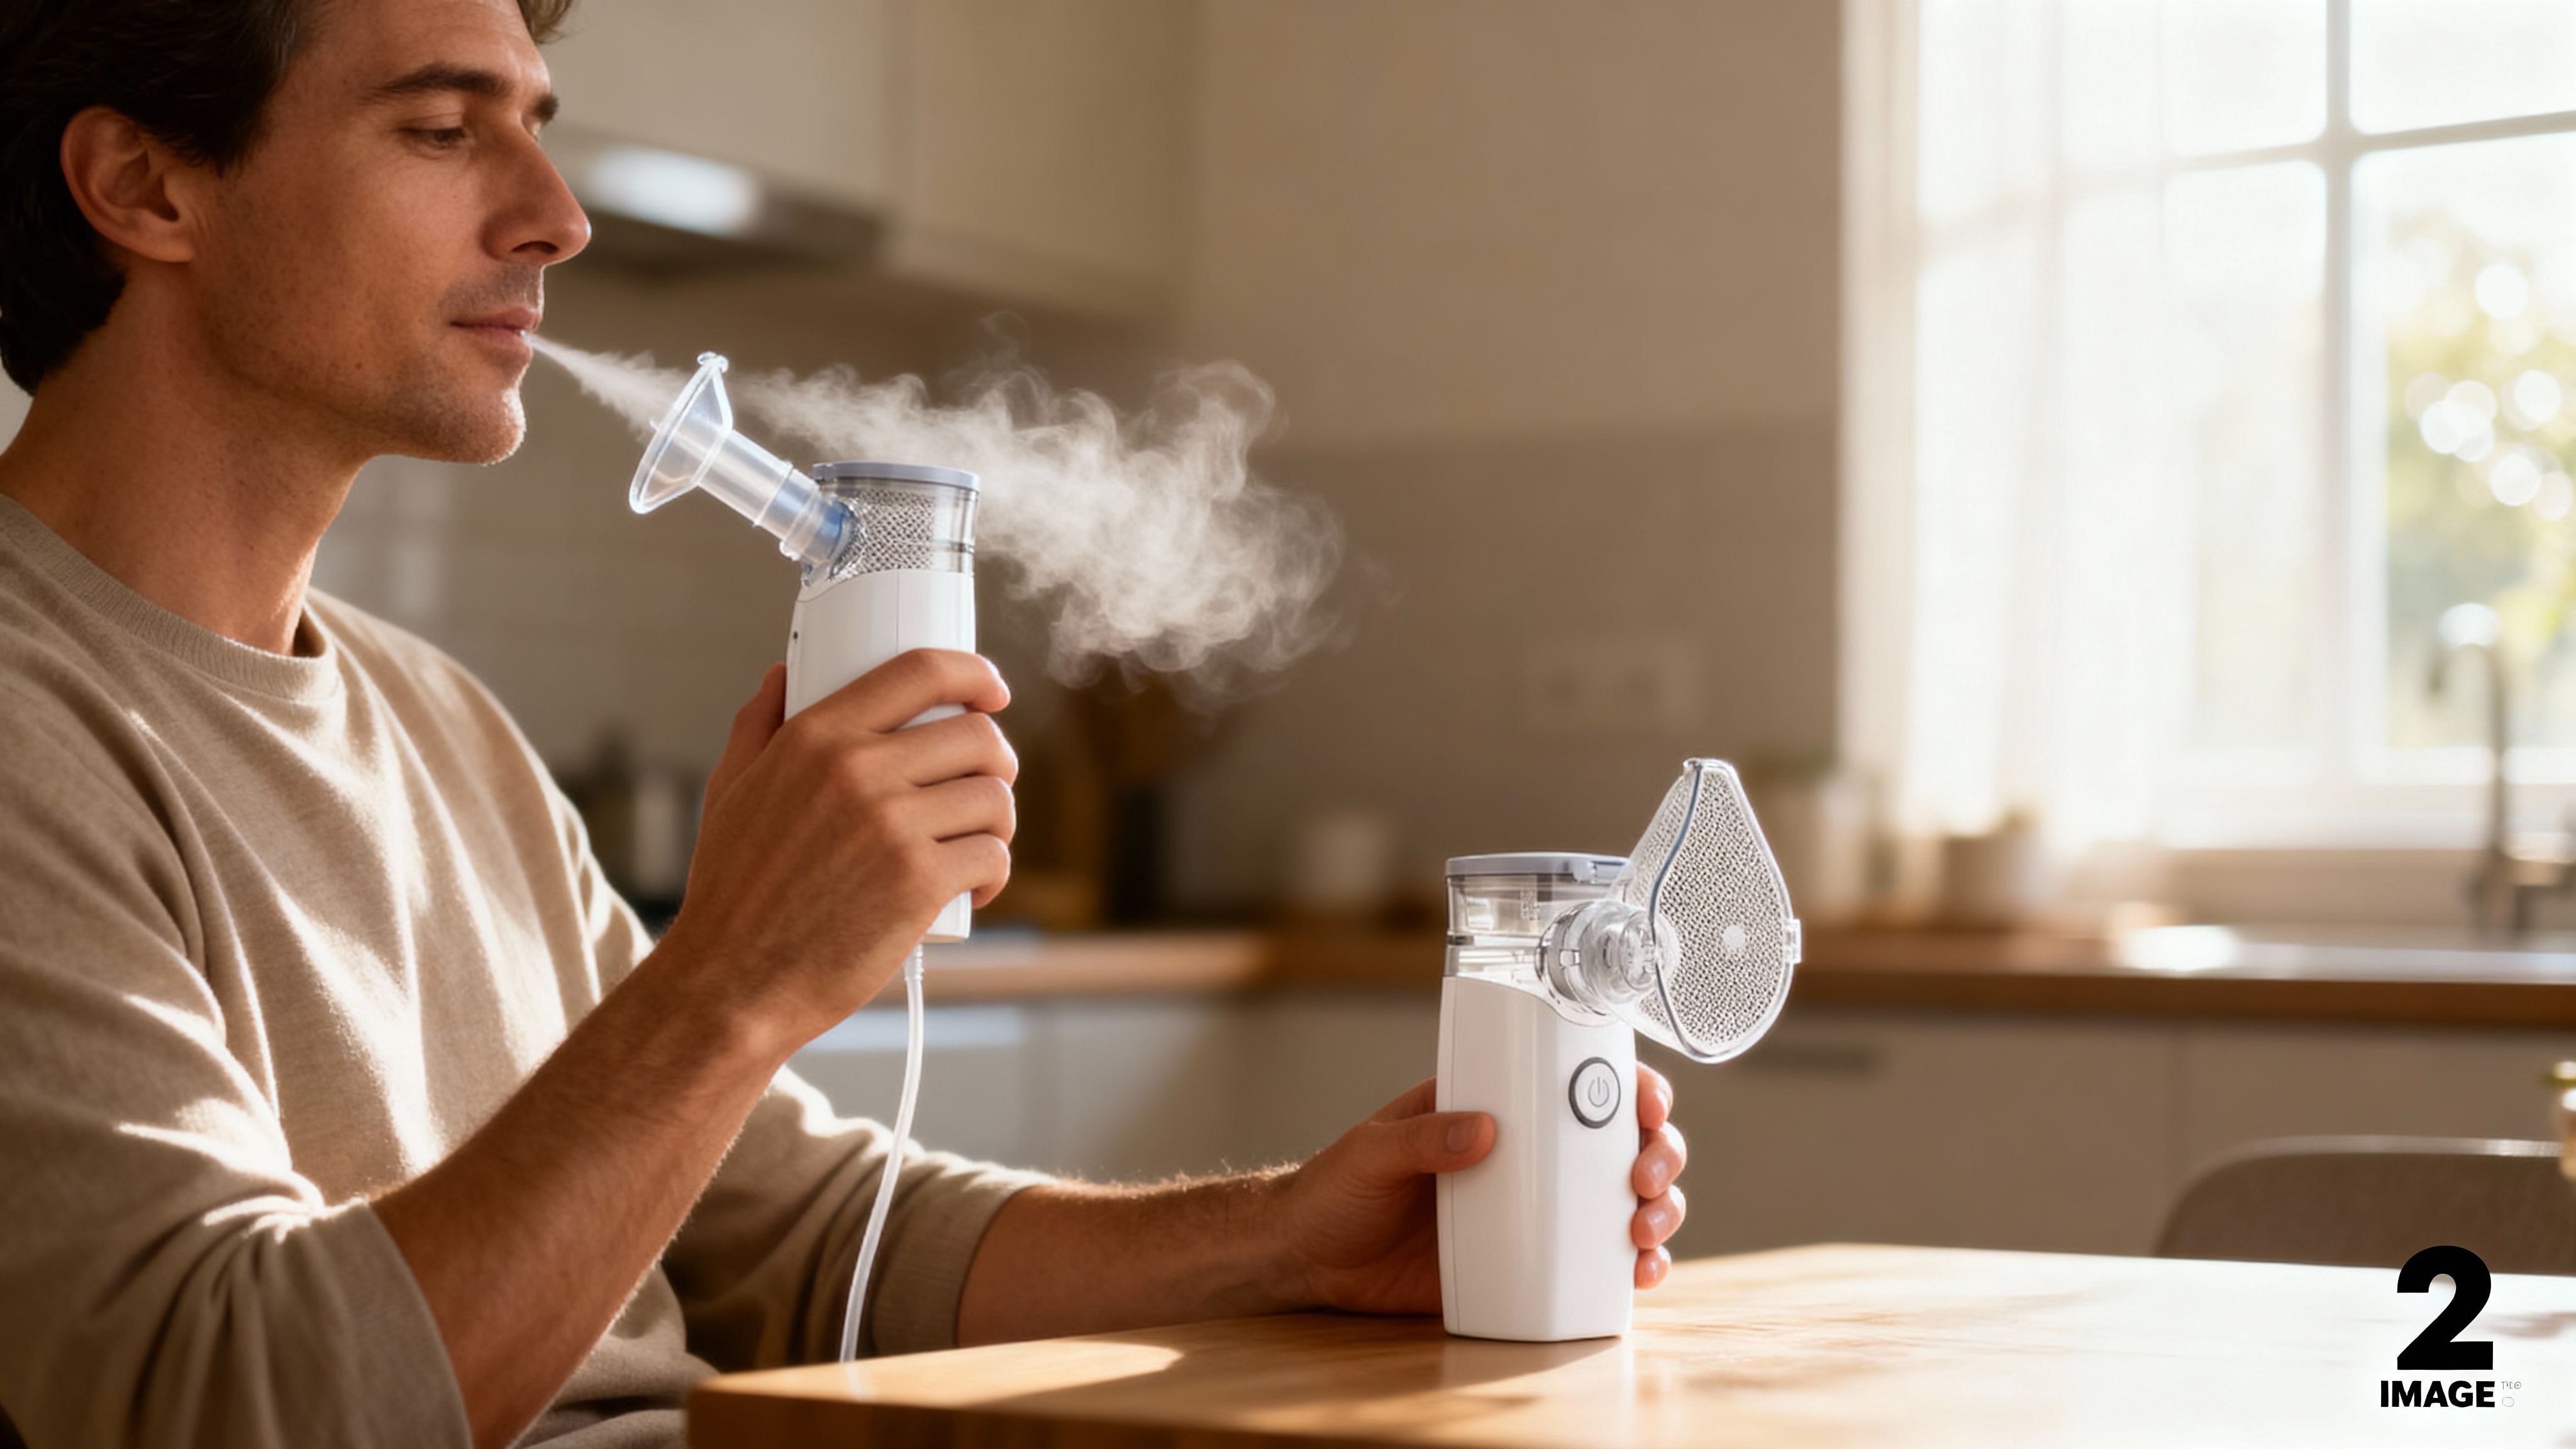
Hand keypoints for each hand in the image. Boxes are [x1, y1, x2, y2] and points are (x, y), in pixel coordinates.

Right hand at [652, 650, 1015, 1047]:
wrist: (731, 982)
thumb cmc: (732, 893)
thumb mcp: (729, 792)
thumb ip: (758, 725)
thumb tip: (783, 672)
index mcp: (816, 738)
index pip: (921, 671)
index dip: (973, 673)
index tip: (991, 690)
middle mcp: (857, 770)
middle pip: (976, 735)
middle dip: (995, 761)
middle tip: (984, 789)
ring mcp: (892, 826)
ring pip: (993, 797)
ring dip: (998, 821)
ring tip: (975, 844)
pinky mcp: (918, 883)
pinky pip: (992, 854)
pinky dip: (994, 872)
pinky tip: (975, 887)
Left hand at [1271, 1065, 1689, 1312]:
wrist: (1310, 1259)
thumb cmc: (1337, 1189)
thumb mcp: (1372, 1152)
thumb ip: (1422, 1139)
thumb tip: (1483, 1131)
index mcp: (1496, 1110)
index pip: (1575, 1085)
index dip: (1628, 1087)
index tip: (1647, 1102)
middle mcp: (1528, 1159)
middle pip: (1620, 1144)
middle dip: (1657, 1154)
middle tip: (1645, 1175)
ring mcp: (1532, 1214)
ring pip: (1622, 1203)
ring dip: (1658, 1210)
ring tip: (1645, 1230)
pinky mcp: (1525, 1266)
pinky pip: (1592, 1264)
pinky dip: (1630, 1268)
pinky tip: (1640, 1273)